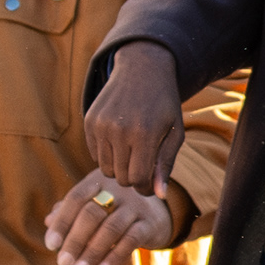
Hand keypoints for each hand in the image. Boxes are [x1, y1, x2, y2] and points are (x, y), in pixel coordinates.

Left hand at [43, 169, 176, 264]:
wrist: (155, 212)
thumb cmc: (113, 209)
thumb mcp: (91, 205)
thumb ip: (69, 211)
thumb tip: (48, 221)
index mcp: (97, 182)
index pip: (75, 199)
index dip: (62, 222)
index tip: (50, 245)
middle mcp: (117, 189)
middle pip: (91, 214)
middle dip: (75, 240)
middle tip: (63, 263)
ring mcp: (135, 205)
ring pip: (111, 228)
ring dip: (92, 252)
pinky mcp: (149, 223)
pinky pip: (131, 240)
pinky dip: (114, 257)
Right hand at [84, 40, 183, 193]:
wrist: (142, 69)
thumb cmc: (164, 104)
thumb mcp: (175, 133)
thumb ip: (165, 165)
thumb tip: (158, 196)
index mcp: (144, 134)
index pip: (138, 180)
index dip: (146, 186)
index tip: (152, 181)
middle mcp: (119, 130)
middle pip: (120, 178)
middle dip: (133, 177)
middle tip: (144, 165)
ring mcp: (100, 125)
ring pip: (105, 169)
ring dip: (120, 167)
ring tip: (134, 152)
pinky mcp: (89, 121)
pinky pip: (94, 154)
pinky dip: (107, 154)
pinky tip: (121, 140)